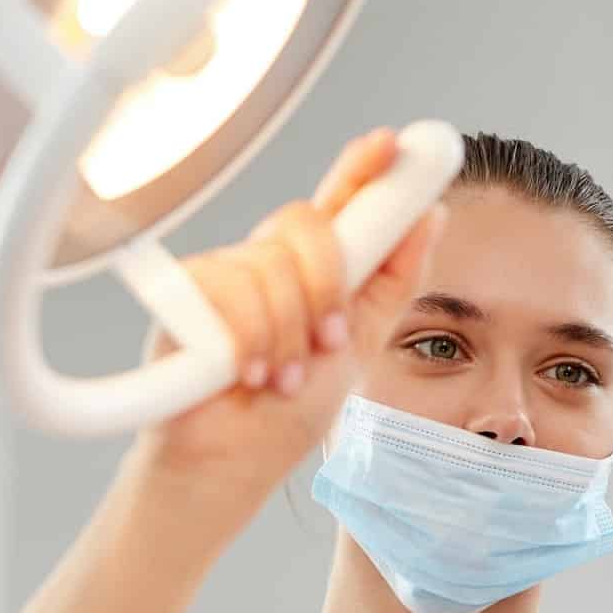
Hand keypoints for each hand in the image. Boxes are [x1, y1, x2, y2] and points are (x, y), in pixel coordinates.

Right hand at [128, 128, 447, 517]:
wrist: (231, 466)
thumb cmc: (286, 415)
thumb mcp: (358, 348)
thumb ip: (392, 284)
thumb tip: (430, 216)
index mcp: (314, 270)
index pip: (340, 203)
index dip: (363, 168)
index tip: (393, 145)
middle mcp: (268, 263)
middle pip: (303, 225)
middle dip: (325, 286)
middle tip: (329, 341)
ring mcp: (224, 275)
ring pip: (268, 266)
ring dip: (286, 335)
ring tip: (280, 380)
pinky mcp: (182, 296)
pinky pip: (227, 291)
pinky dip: (247, 342)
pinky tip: (244, 374)